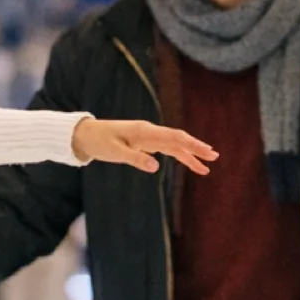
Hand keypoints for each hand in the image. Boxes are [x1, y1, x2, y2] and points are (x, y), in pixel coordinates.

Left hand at [72, 117, 217, 174]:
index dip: (192, 145)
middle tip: (214, 157)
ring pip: (173, 145)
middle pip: (178, 140)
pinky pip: (164, 148)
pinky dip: (176, 155)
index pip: (174, 138)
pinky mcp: (143, 142)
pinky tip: (186, 162)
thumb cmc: (99, 142)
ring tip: (204, 166)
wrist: (85, 134)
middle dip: (196, 148)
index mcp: (145, 132)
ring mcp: (147, 137)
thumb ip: (136, 159)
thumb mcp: (115, 152)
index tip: (208, 152)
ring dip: (189, 154)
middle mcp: (149, 132)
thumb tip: (157, 166)